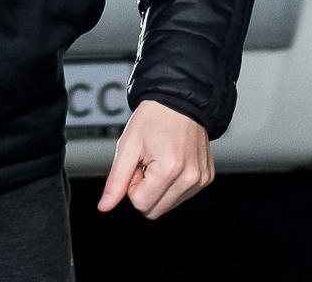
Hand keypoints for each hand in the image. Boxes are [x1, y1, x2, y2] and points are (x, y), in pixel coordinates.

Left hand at [96, 99, 214, 218]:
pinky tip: (172, 160)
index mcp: (169, 170)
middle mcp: (190, 178)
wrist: (179, 100)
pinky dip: (172, 182)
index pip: (140, 204)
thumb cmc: (153, 118)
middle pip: (155, 211)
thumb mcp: (128, 146)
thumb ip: (116, 181)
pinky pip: (182, 195)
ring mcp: (201, 178)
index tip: (137, 163)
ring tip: (160, 159)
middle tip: (146, 163)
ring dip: (159, 187)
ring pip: (168, 205)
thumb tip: (104, 207)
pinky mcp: (207, 177)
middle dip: (145, 190)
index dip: (132, 184)